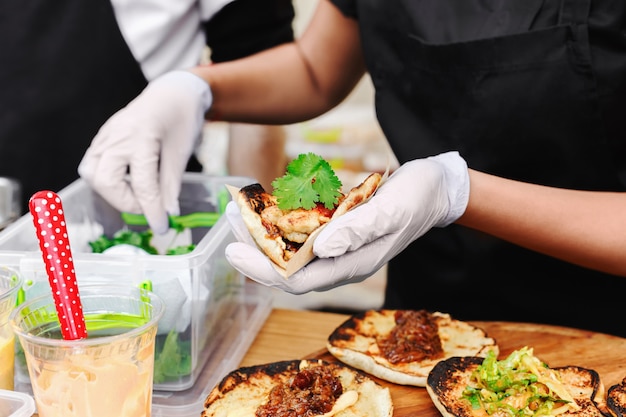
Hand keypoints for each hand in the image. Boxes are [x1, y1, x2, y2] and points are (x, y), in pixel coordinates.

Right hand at [78, 71, 212, 233]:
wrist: (172, 92)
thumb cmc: (181, 119)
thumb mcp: (181, 153)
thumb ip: (171, 184)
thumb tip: (168, 212)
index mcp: (142, 138)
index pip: (143, 184)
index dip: (152, 210)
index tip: (161, 226)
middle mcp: (118, 136)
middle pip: (105, 180)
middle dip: (126, 202)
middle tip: (148, 207)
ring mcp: (106, 135)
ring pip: (92, 173)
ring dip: (112, 192)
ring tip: (137, 195)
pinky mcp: (102, 137)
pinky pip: (93, 163)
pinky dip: (107, 179)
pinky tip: (127, 182)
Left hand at [224, 151, 469, 293]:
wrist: (437, 189)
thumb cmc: (417, 198)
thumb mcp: (390, 210)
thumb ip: (357, 230)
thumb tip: (320, 247)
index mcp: (352, 264)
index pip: (298, 280)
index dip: (263, 270)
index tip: (233, 251)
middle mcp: (342, 260)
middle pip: (289, 267)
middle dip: (255, 249)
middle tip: (229, 222)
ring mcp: (341, 246)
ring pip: (294, 250)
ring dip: (265, 234)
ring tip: (240, 211)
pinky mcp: (341, 230)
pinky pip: (305, 233)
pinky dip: (284, 222)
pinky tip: (270, 206)